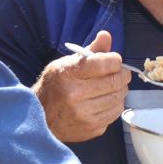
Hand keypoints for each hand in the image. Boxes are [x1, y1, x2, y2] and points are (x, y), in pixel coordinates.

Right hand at [34, 29, 128, 143]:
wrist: (40, 117)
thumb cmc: (54, 86)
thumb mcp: (65, 63)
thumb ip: (90, 51)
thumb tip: (106, 35)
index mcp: (68, 74)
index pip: (105, 63)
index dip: (115, 60)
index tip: (114, 61)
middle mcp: (75, 95)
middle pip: (115, 81)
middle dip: (122, 75)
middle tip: (120, 73)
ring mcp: (84, 114)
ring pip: (118, 98)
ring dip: (120, 90)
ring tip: (112, 87)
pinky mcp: (91, 128)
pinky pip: (115, 113)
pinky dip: (115, 105)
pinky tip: (106, 101)